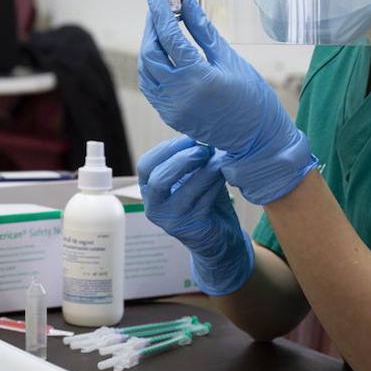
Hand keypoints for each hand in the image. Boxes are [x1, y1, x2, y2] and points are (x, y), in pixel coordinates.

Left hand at [138, 0, 316, 204]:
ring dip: (149, 45)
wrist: (257, 139)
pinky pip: (150, 86)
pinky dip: (151, 66)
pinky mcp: (169, 116)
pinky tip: (161, 52)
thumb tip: (187, 3)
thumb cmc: (252, 96)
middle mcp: (179, 94)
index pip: (169, 36)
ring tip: (160, 26)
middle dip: (151, 26)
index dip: (159, 10)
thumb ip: (203, 30)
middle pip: (150, 53)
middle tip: (157, 6)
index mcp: (197, 78)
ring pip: (146, 70)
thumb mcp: (229, 58)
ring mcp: (171, 108)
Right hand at [139, 136, 253, 295]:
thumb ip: (190, 160)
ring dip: (203, 169)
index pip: (146, 165)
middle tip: (203, 148)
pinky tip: (224, 173)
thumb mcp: (190, 178)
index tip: (189, 137)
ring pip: (184, 189)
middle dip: (181, 159)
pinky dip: (215, 183)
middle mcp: (154, 207)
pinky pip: (203, 200)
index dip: (166, 149)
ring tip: (217, 157)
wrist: (219, 239)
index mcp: (149, 191)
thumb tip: (202, 131)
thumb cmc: (204, 202)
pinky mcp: (192, 228)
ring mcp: (171, 220)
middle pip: (158, 178)